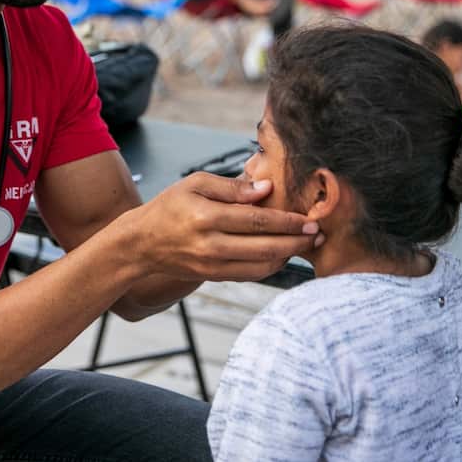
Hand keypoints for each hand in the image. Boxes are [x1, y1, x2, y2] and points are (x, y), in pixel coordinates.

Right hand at [121, 172, 321, 282]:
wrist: (142, 243)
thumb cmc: (170, 206)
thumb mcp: (195, 184)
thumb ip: (232, 187)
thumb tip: (266, 189)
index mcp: (206, 216)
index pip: (257, 220)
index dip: (287, 221)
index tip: (309, 218)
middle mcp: (211, 244)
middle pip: (265, 247)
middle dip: (297, 242)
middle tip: (319, 234)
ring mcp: (212, 265)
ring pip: (261, 266)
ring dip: (288, 256)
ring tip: (306, 244)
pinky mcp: (213, 277)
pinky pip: (250, 275)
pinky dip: (271, 266)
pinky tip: (283, 253)